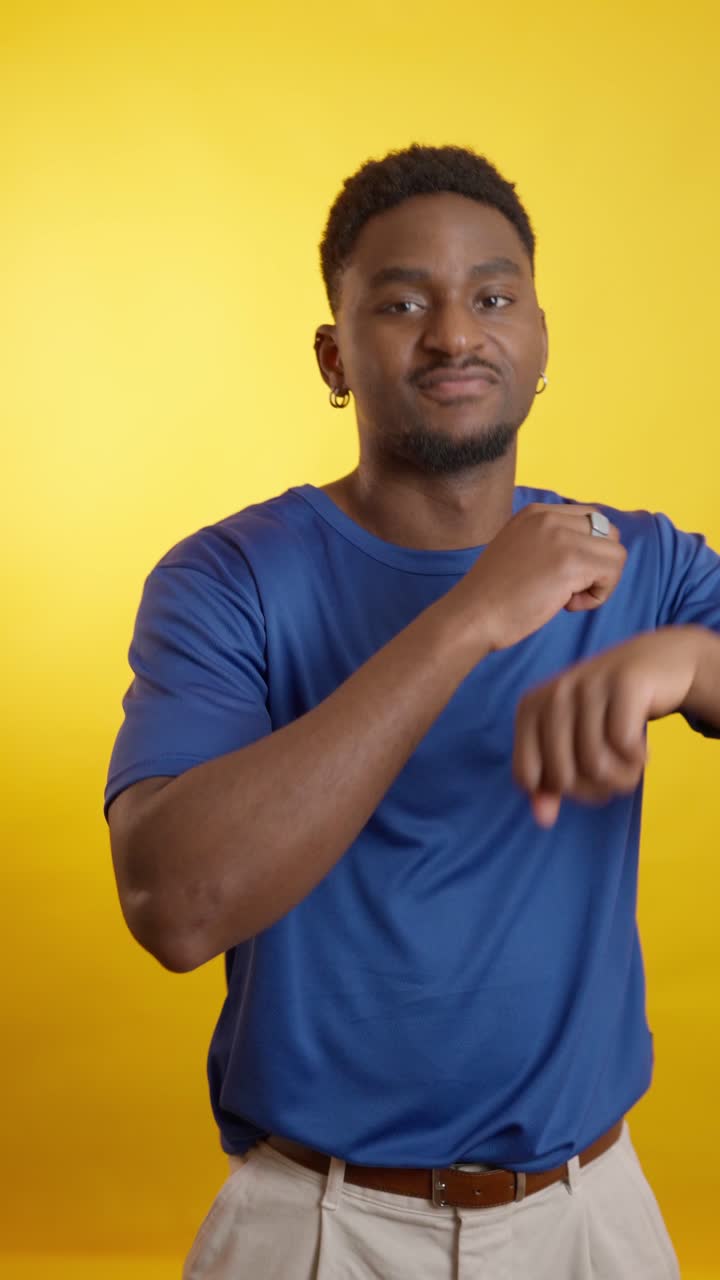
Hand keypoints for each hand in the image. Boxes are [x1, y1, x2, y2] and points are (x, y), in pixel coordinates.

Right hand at [448, 503, 626, 653]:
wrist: (471, 616)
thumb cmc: (492, 596)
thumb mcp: (518, 550)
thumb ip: (548, 541)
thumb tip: (590, 552)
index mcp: (536, 512)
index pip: (590, 518)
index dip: (588, 551)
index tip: (561, 574)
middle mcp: (549, 517)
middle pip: (608, 533)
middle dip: (598, 564)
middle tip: (568, 588)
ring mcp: (561, 537)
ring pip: (616, 554)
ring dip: (600, 582)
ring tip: (567, 597)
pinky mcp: (571, 562)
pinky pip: (612, 573)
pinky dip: (598, 596)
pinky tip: (566, 605)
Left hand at [512, 628, 702, 826]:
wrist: (657, 663)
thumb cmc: (608, 711)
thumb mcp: (573, 744)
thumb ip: (551, 783)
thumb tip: (543, 820)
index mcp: (530, 708)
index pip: (527, 778)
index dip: (559, 790)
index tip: (581, 773)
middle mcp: (553, 694)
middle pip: (563, 778)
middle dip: (595, 788)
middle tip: (614, 769)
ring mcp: (587, 685)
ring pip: (595, 765)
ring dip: (622, 775)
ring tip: (631, 759)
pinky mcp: (624, 683)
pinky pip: (624, 744)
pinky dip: (638, 757)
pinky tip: (642, 745)